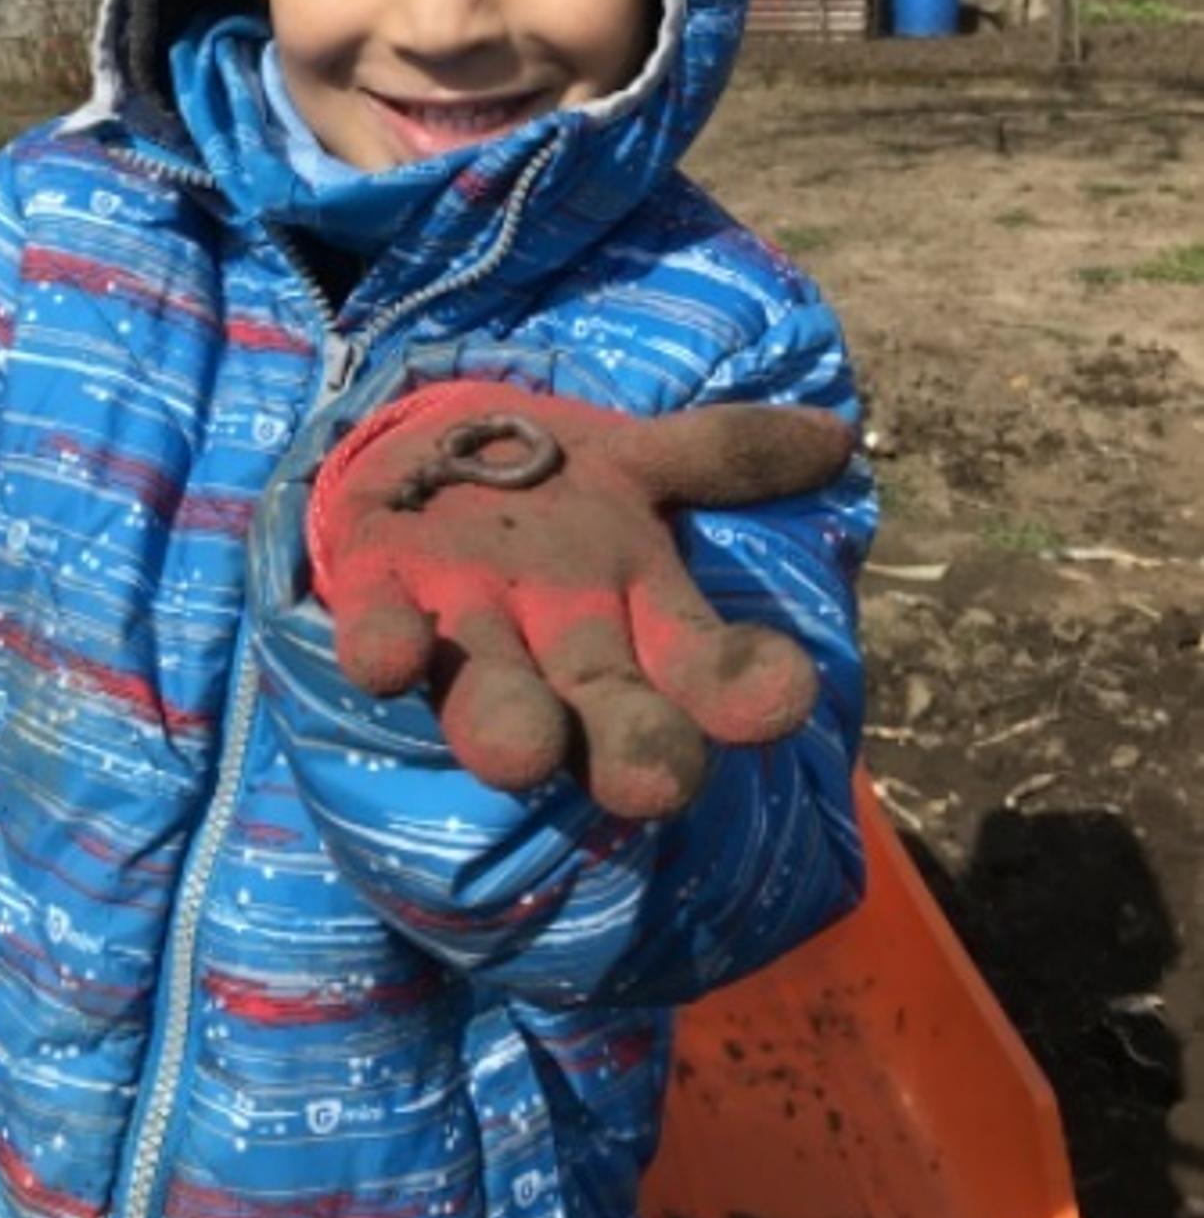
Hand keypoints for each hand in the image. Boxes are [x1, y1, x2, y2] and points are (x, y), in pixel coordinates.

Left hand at [307, 381, 854, 819]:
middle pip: (610, 712)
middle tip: (655, 783)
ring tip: (521, 751)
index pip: (710, 668)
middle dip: (635, 748)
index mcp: (636, 614)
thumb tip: (839, 434)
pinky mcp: (380, 598)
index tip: (778, 700)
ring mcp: (467, 627)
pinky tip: (386, 661)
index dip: (744, 689)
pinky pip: (380, 632)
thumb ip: (725, 452)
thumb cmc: (538, 486)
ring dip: (507, 726)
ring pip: (496, 697)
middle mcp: (558, 643)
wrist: (409, 454)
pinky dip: (384, 647)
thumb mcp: (634, 460)